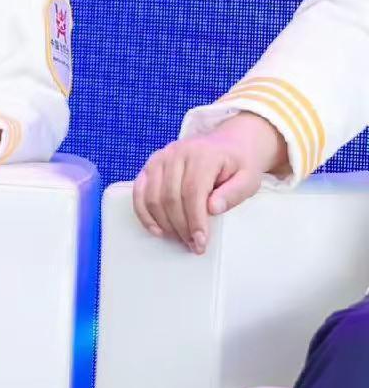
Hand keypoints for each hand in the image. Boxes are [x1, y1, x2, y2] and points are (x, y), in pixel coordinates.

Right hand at [131, 113, 286, 253]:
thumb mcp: (248, 179)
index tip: (201, 242)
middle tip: (193, 244)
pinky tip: (157, 229)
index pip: (193, 192)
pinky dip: (144, 213)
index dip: (195, 220)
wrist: (228, 142)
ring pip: (153, 197)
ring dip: (164, 223)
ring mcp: (161, 157)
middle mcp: (178, 153)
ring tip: (180, 238)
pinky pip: (139, 191)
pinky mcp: (151, 164)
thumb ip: (234, 193)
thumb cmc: (238, 164)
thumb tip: (213, 208)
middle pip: (171, 197)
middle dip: (181, 226)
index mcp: (203, 154)